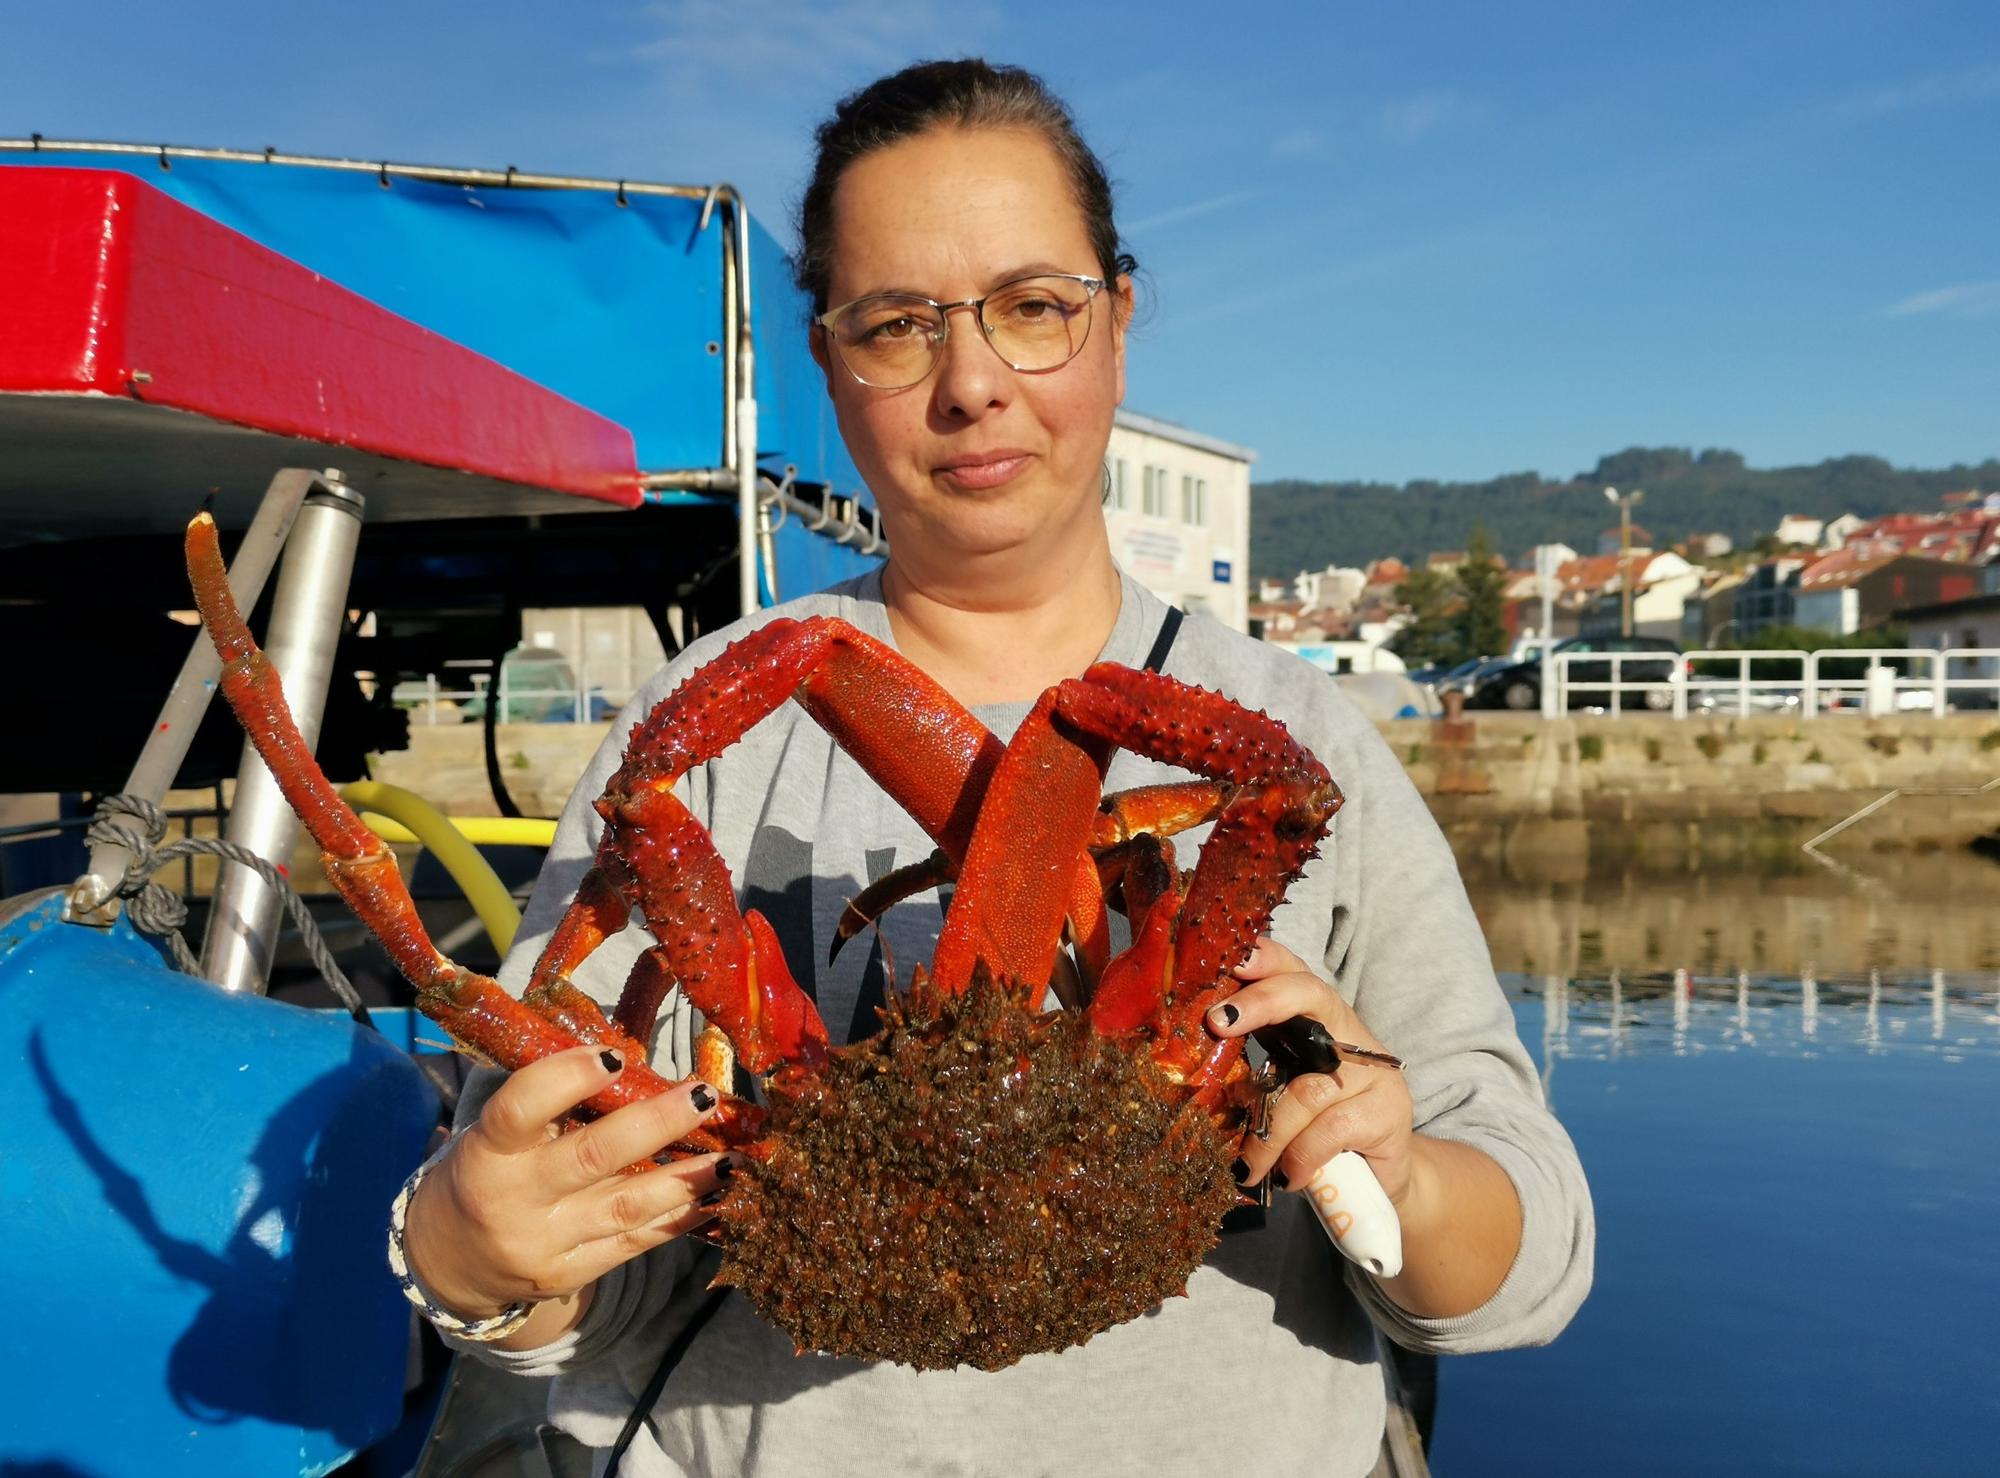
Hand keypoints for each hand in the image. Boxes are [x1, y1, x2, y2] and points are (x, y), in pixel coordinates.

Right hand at [402, 1045, 731, 1322]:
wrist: (451, 1259)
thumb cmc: (487, 1169)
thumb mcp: (496, 1133)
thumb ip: (551, 1103)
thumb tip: (636, 1064)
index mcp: (487, 1151)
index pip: (519, 1110)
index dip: (567, 1079)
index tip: (616, 1056)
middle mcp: (513, 1200)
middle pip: (593, 1158)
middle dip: (656, 1123)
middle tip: (703, 1095)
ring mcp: (544, 1244)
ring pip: (625, 1207)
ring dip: (685, 1178)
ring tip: (729, 1155)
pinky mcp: (570, 1273)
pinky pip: (634, 1245)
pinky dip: (677, 1218)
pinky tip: (712, 1196)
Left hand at [1207, 938, 1416, 1206]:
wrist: (1379, 1178)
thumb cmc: (1314, 1126)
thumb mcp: (1281, 1087)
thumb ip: (1249, 1067)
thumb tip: (1181, 1062)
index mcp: (1313, 1017)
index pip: (1290, 970)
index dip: (1262, 958)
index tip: (1230, 960)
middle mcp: (1345, 1030)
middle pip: (1307, 994)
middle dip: (1260, 1002)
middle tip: (1217, 1021)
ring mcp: (1371, 1068)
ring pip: (1305, 1089)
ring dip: (1267, 1136)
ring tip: (1247, 1168)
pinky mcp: (1386, 1110)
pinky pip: (1329, 1131)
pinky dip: (1300, 1158)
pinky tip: (1289, 1178)